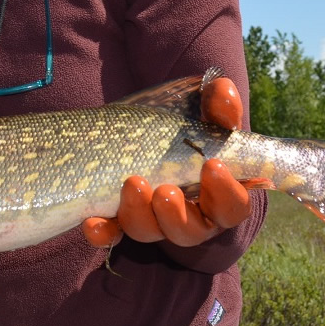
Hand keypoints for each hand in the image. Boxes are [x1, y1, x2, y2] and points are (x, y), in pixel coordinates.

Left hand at [81, 76, 249, 248]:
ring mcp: (153, 221)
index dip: (227, 193)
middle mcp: (190, 215)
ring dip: (140, 213)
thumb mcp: (205, 113)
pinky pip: (112, 235)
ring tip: (132, 182)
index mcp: (218, 194)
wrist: (144, 132)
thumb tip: (223, 90)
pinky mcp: (120, 220)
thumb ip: (219, 104)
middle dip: (177, 215)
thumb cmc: (187, 125)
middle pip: (191, 231)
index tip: (212, 166)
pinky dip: (103, 232)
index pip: (233, 207)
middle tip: (166, 190)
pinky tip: (91, 223)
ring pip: (150, 232)